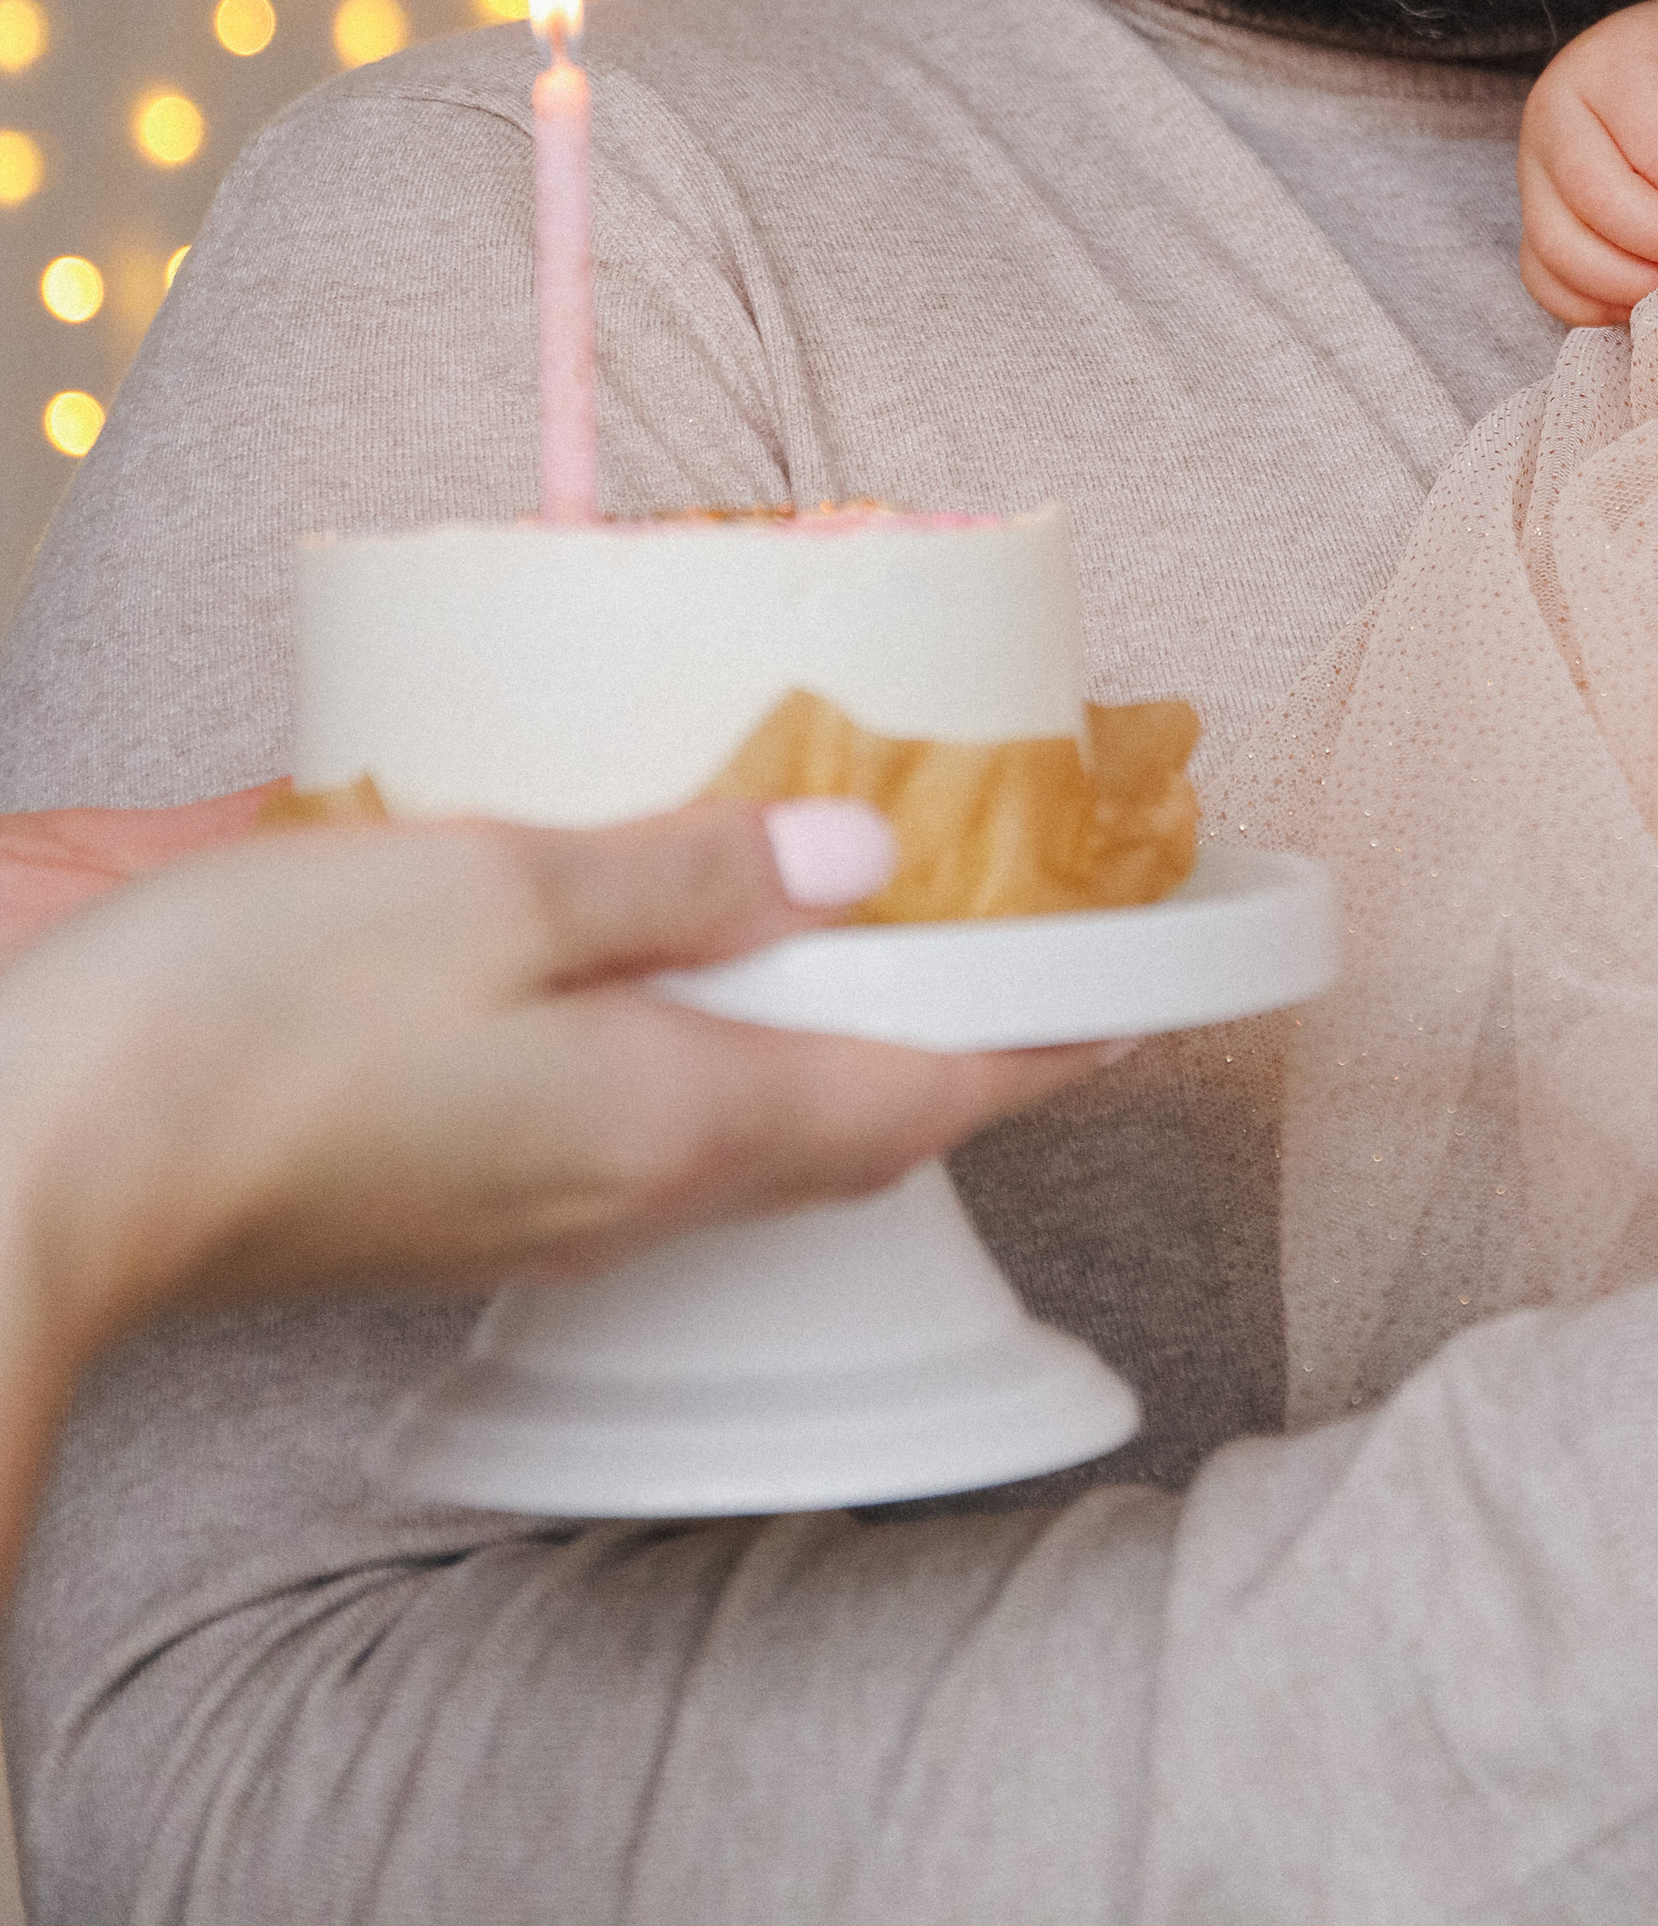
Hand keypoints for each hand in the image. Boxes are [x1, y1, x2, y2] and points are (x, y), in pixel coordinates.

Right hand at [0, 797, 1106, 1488]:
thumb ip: (682, 871)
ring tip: (871, 923)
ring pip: (733, 1116)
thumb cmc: (251, 1024)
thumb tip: (860, 858)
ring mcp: (529, 1197)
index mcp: (669, 1120)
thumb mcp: (492, 890)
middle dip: (949, 1036)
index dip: (1046, 1038)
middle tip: (1024, 938)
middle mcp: (621, 1184)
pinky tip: (658, 942)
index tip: (1147, 990)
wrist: (34, 1157)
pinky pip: (617, 1106)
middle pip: (842, 1113)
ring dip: (819, 1031)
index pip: (921, 1087)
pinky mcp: (440, 1181)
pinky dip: (684, 1026)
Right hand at [1518, 0, 1657, 325]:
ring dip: (1634, 285)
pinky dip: (1595, 305)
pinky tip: (1652, 298)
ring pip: (1559, 250)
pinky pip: (1543, 279)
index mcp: (1606, 69)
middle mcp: (1551, 118)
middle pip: (1596, 202)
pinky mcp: (1532, 217)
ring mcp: (1531, 173)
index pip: (1654, 150)